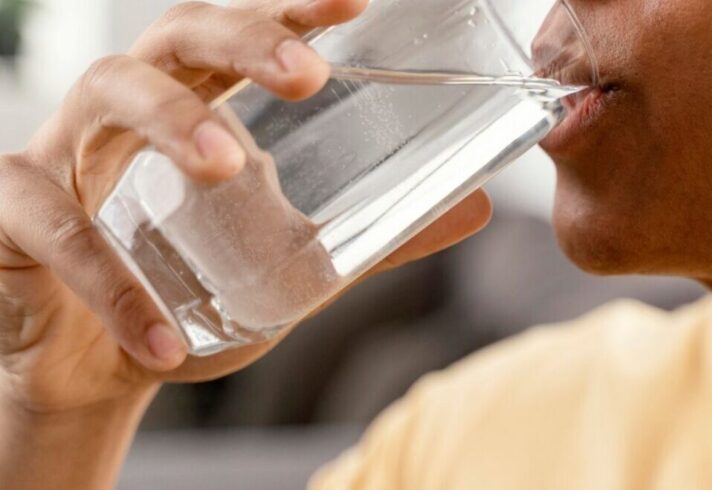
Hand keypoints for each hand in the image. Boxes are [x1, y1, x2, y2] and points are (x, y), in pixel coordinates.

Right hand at [0, 0, 492, 418]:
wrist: (101, 368)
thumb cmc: (192, 294)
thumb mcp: (293, 266)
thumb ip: (372, 238)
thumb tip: (475, 209)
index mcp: (195, 109)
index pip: (239, 38)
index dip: (286, 10)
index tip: (352, 2)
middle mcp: (129, 113)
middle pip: (175, 36)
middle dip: (241, 40)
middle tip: (307, 73)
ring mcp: (64, 154)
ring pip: (106, 97)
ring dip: (173, 123)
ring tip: (230, 168)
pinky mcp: (14, 215)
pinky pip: (55, 228)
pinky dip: (111, 285)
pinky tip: (165, 341)